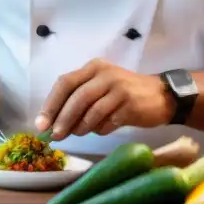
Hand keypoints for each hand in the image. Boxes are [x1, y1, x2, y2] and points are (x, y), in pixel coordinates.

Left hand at [35, 59, 173, 140]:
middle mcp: (104, 74)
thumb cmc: (125, 94)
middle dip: (62, 118)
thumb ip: (79, 101)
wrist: (162, 96)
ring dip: (80, 127)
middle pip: (76, 97)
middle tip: (55, 135)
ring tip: (78, 134)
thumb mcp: (101, 89)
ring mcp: (118, 88)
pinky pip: (108, 121)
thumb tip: (54, 125)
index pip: (65, 83)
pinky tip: (101, 130)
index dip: (50, 104)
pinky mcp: (130, 104)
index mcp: (93, 68)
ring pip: (91, 111)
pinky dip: (100, 129)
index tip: (41, 124)